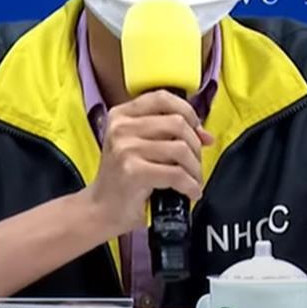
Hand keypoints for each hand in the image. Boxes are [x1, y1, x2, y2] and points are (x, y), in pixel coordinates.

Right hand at [83, 91, 213, 236]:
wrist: (101, 209)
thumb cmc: (124, 178)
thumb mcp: (141, 147)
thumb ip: (169, 134)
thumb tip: (205, 136)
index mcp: (121, 115)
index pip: (162, 98)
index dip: (187, 111)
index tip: (196, 129)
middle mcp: (121, 127)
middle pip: (177, 123)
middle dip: (194, 146)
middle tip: (194, 164)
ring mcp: (125, 148)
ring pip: (180, 148)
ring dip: (194, 168)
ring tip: (193, 180)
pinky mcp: (133, 171)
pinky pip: (176, 174)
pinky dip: (190, 185)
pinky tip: (190, 192)